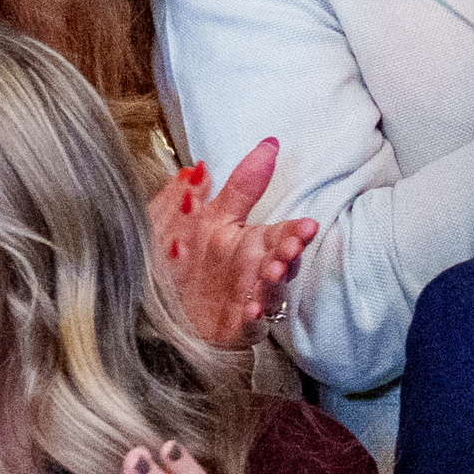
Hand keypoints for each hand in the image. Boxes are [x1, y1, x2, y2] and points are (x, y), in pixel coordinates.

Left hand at [151, 143, 309, 350]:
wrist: (165, 310)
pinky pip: (250, 321)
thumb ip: (238, 186)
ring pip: (271, 288)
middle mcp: (254, 268)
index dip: (296, 230)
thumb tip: (267, 148)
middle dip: (291, 252)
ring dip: (274, 280)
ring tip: (273, 271)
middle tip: (290, 248)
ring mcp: (248, 296)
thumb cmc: (189, 261)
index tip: (308, 225)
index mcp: (249, 241)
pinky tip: (250, 309)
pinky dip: (252, 315)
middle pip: (283, 258)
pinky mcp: (237, 326)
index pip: (281, 232)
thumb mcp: (207, 216)